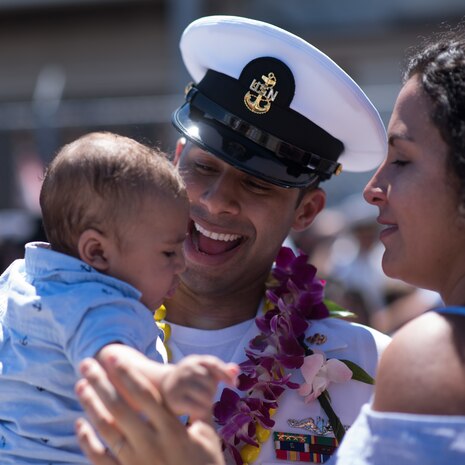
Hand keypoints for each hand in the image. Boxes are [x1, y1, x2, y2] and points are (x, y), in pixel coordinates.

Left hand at [75, 355, 224, 464]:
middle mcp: (149, 443)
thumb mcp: (208, 437)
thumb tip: (195, 387)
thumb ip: (199, 411)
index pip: (144, 395)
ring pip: (105, 428)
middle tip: (86, 364)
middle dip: (101, 382)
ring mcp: (134, 462)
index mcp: (171, 429)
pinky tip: (79, 423)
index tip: (113, 358)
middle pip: (119, 407)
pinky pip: (99, 458)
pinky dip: (86, 440)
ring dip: (91, 404)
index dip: (127, 374)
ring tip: (81, 386)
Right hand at [161, 354, 238, 420]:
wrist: (161, 389)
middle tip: (204, 396)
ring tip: (200, 404)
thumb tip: (237, 369)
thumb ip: (221, 371)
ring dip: (207, 403)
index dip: (226, 374)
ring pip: (206, 396)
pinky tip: (196, 413)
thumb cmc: (188, 382)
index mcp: (194, 360)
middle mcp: (186, 368)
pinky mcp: (175, 399)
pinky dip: (201, 412)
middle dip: (212, 392)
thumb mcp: (203, 373)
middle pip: (211, 382)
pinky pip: (197, 407)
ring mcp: (179, 383)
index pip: (213, 364)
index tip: (235, 385)